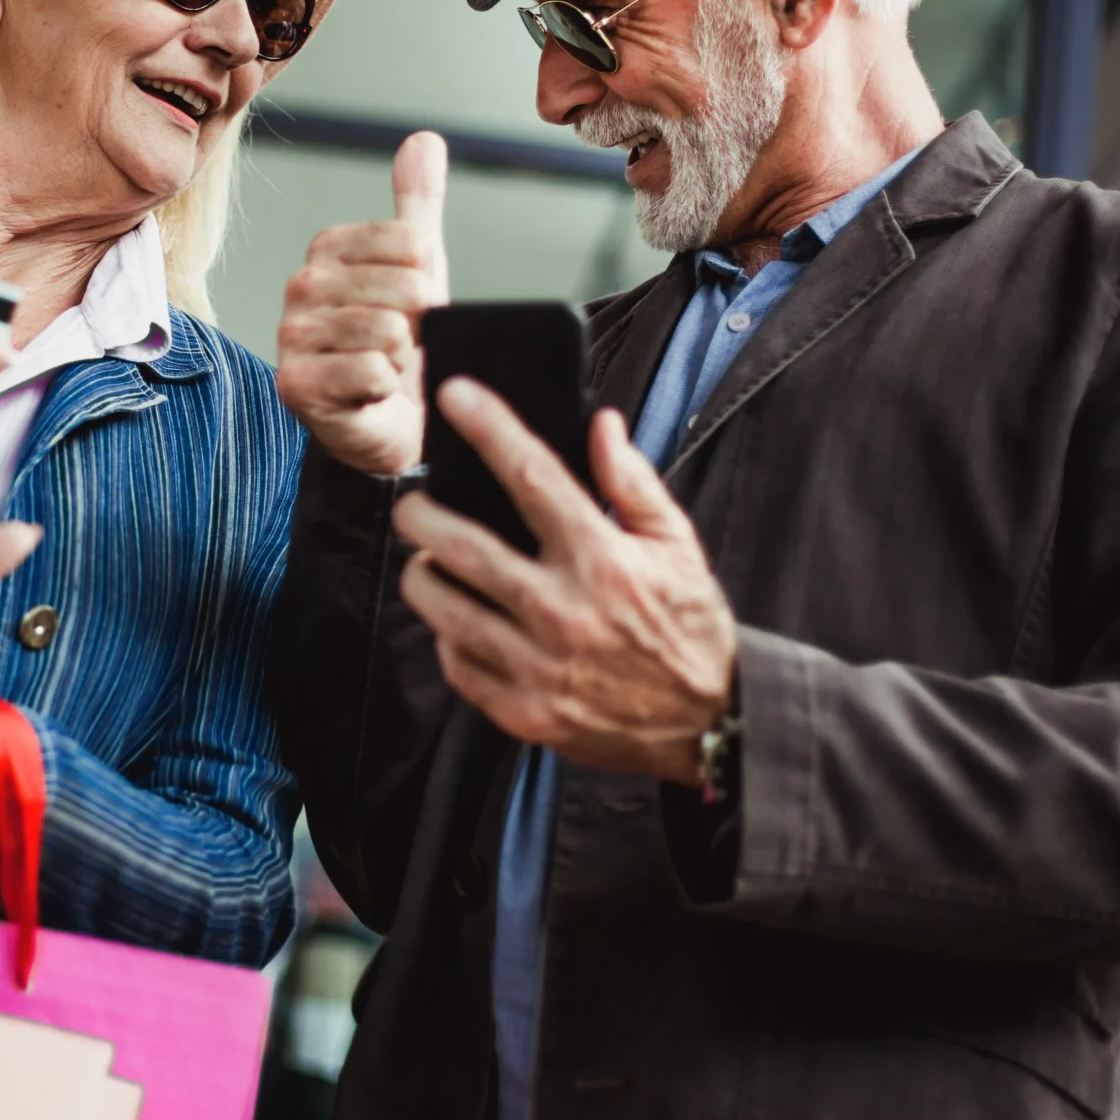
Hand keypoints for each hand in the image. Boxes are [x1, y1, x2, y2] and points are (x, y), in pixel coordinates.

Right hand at [276, 131, 449, 474]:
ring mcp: (292, 336)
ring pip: (388, 331)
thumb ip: (418, 204)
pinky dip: (383, 389)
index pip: (410, 242)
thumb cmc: (399, 344)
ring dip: (402, 358)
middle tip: (403, 343)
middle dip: (421, 323)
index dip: (430, 279)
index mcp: (327, 249)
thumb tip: (424, 140)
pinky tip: (369, 393)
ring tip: (386, 366)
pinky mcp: (296, 385)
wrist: (387, 421)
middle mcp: (301, 286)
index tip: (414, 305)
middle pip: (404, 288)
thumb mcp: (418, 267)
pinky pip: (372, 372)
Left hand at [392, 381, 735, 783]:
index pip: (531, 476)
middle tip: (413, 503)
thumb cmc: (688, 626)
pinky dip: (448, 636)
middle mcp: (564, 611)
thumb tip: (600, 423)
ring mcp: (539, 666)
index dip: (488, 428)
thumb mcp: (676, 545)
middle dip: (420, 514)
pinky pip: (457, 663)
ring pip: (444, 608)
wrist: (706, 723)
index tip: (454, 395)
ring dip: (422, 575)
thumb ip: (633, 483)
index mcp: (603, 560)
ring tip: (428, 561)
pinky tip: (458, 620)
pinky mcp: (522, 711)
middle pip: (461, 546)